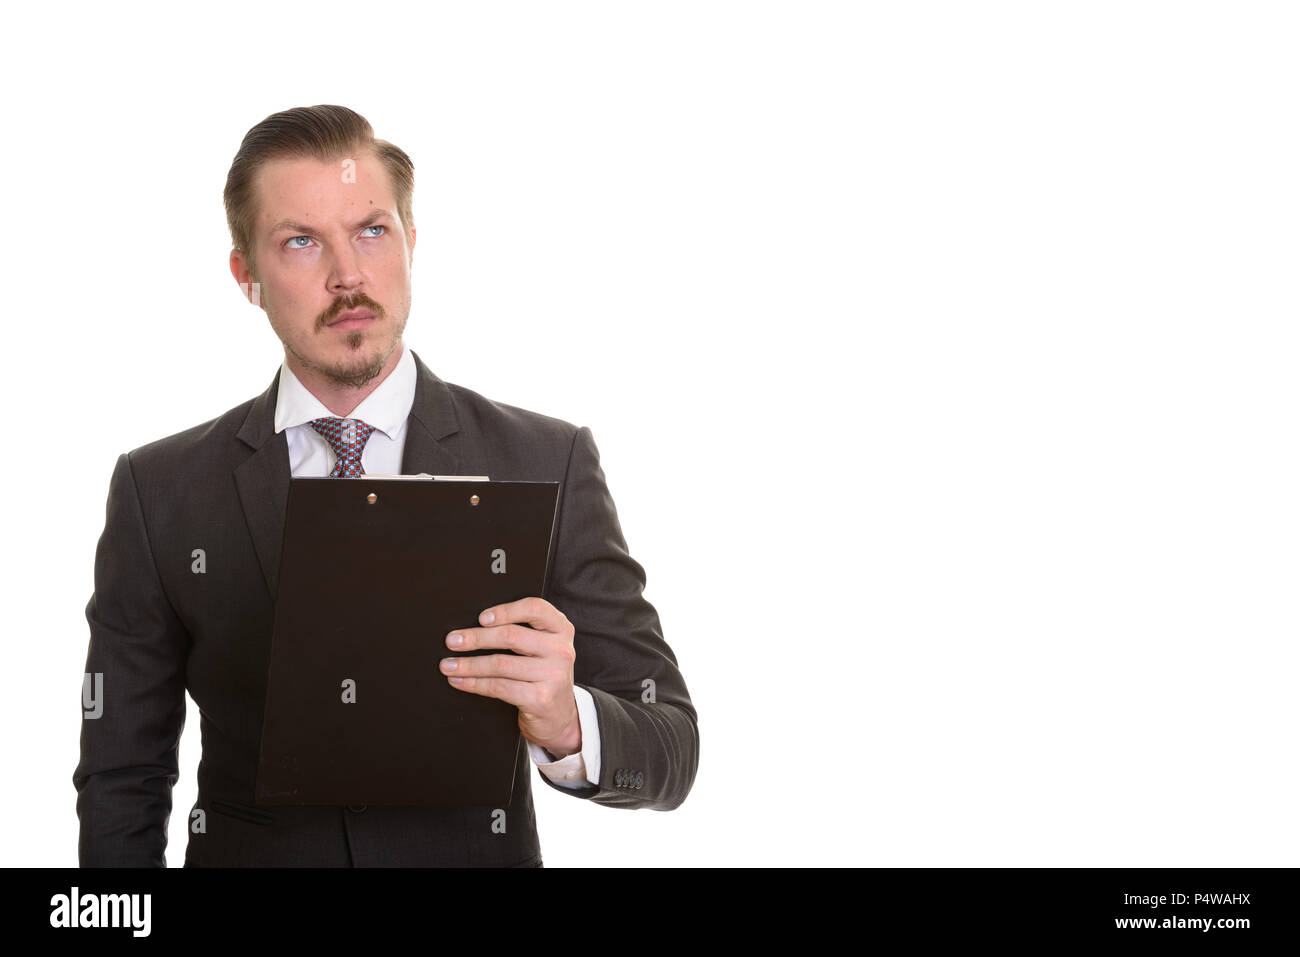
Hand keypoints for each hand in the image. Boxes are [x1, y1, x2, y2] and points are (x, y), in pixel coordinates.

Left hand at [440, 597, 581, 757]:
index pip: (535, 608)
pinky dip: (474, 683)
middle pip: (511, 636)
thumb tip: (474, 626)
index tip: (481, 618)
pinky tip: (460, 681)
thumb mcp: (542, 648)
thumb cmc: (542, 675)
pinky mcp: (540, 698)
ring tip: (448, 665)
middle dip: (476, 638)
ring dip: (468, 664)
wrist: (558, 716)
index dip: (506, 611)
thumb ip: (523, 631)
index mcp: (561, 629)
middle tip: (452, 641)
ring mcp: (553, 675)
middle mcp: (561, 650)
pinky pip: (498, 687)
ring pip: (500, 664)